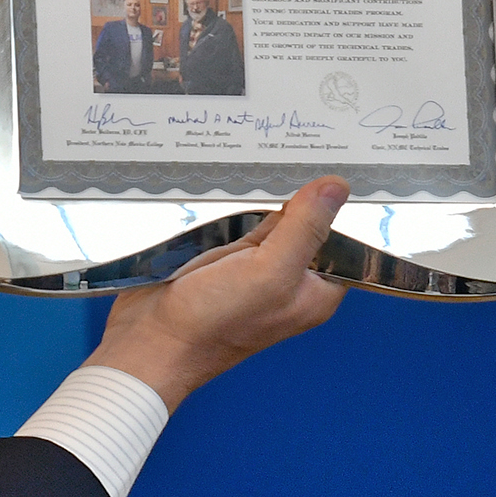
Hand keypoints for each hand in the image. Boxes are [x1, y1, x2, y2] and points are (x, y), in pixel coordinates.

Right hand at [87, 177, 350, 409]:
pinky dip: (241, 205)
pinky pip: (243, 222)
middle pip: (310, 227)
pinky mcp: (227, 258)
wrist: (151, 340)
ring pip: (275, 220)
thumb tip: (337, 187)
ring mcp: (257, 269)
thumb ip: (305, 228)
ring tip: (273, 162)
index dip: (339, 209)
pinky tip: (241, 183)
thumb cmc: (214, 320)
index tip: (334, 171)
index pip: (344, 241)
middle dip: (304, 198)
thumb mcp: (270, 271)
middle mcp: (290, 281)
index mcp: (315, 292)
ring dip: (270, 197)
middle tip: (301, 156)